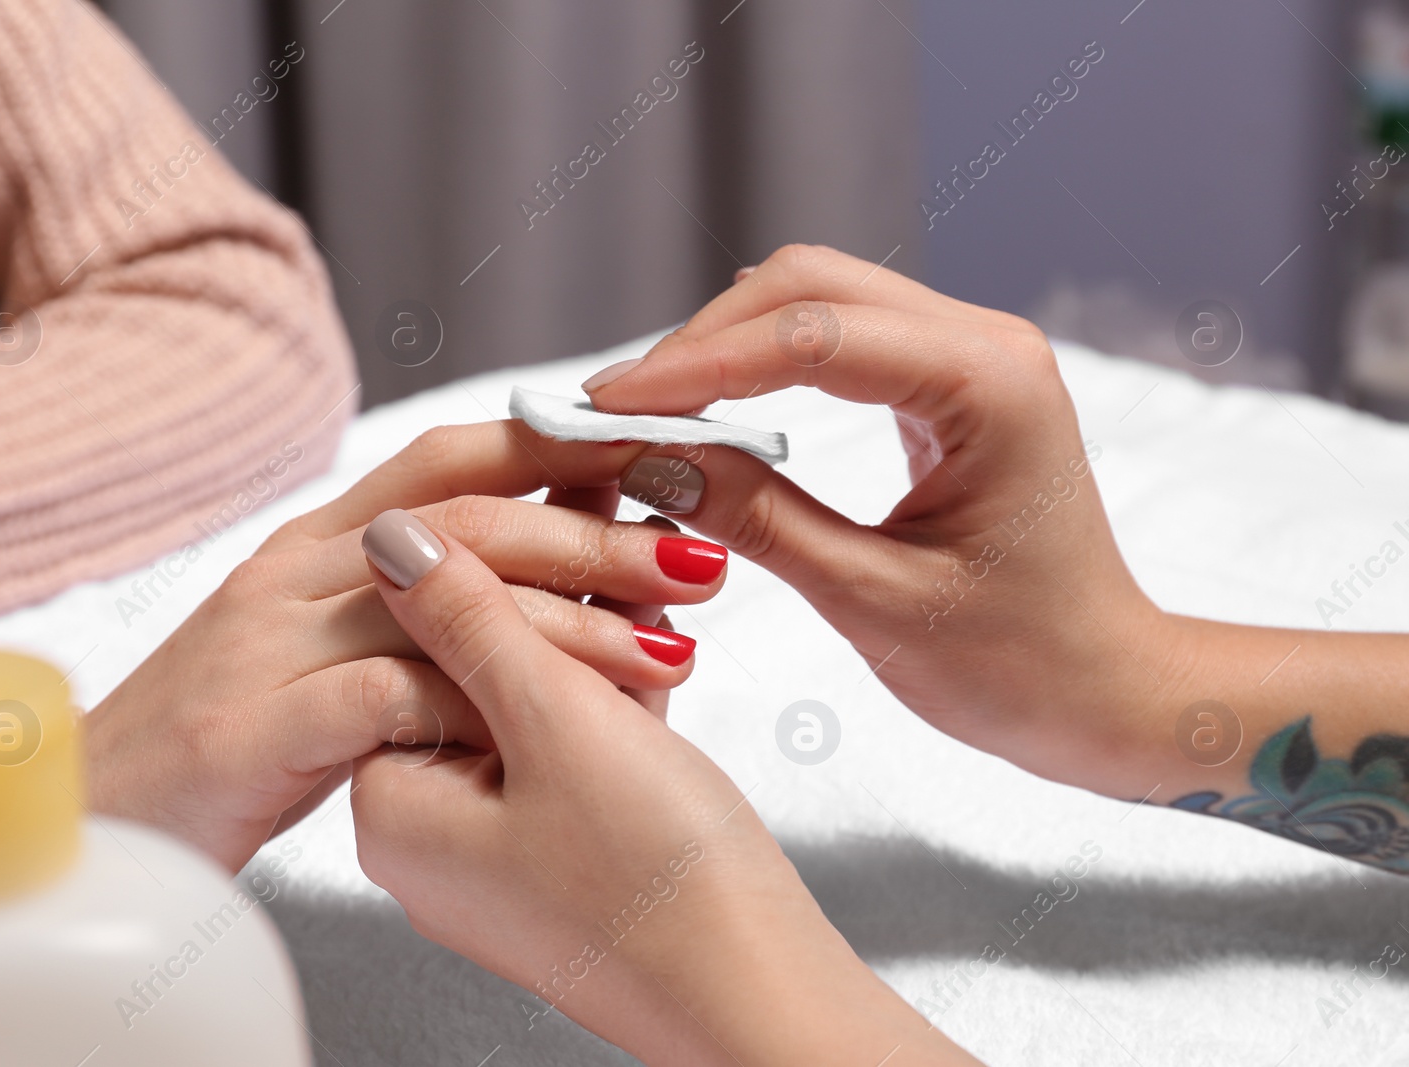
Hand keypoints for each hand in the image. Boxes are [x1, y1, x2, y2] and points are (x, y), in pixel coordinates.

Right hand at [83, 423, 730, 871]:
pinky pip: (386, 698)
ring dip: (569, 621)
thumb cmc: (238, 735)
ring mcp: (268, 639)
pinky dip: (475, 706)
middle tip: (701, 560)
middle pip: (469, 519)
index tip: (666, 459)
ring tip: (669, 646)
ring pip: (442, 598)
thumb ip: (423, 604)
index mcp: (321, 538)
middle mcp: (296, 567)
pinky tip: (549, 728)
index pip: (455, 458)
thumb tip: (554, 576)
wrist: (95, 819)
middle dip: (597, 534)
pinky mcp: (250, 723)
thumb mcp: (333, 648)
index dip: (565, 446)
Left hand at [350, 510, 977, 1065]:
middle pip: (475, 673)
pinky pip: (571, 755)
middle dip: (554, 597)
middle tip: (618, 523)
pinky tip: (661, 640)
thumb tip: (389, 539)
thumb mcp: (553, 720)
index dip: (493, 572)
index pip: (414, 648)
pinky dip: (615, 699)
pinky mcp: (563, 863)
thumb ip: (468, 617)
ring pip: (533, 707)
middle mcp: (433, 838)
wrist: (758, 1001)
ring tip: (656, 560)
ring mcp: (500, 856)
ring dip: (594, 637)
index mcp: (396, 808)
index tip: (556, 511)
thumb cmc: (657, 884)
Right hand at [584, 244, 1166, 796]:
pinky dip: (765, 363)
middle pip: (809, 285)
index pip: (811, 335)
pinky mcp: (951, 385)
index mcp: (989, 384)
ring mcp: (972, 355)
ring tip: (649, 409)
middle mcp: (987, 343)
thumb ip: (758, 519)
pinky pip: (841, 341)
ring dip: (727, 345)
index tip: (607, 406)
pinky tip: (714, 407)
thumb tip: (651, 459)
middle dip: (702, 340)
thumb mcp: (871, 600)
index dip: (696, 365)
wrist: (1107, 692)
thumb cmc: (1018, 665)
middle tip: (615, 408)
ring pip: (818, 301)